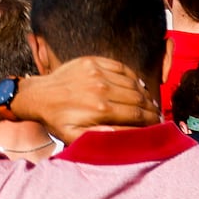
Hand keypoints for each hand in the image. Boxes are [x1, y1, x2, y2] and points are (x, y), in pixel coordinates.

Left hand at [11, 55, 158, 139]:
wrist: (38, 95)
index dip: (152, 121)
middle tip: (157, 114)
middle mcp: (101, 88)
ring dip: (144, 93)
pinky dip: (132, 76)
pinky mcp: (92, 61)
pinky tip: (137, 84)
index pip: (137, 115)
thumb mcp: (76, 137)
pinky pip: (120, 67)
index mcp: (101, 109)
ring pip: (132, 82)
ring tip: (149, 102)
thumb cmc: (58, 120)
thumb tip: (130, 134)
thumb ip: (104, 137)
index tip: (159, 124)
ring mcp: (97, 72)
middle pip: (138, 98)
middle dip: (151, 108)